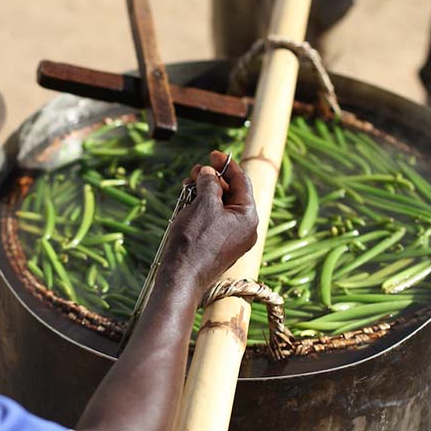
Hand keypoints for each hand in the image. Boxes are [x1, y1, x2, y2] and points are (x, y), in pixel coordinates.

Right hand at [161, 151, 258, 296]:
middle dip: (213, 180)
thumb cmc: (194, 240)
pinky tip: (187, 204)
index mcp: (248, 217)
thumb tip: (210, 173)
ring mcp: (232, 240)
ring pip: (220, 207)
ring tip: (187, 186)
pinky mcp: (218, 247)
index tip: (212, 154)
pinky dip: (201, 209)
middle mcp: (245, 229)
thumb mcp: (204, 204)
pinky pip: (213, 221)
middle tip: (195, 171)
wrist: (181, 277)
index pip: (242, 181)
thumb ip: (210, 182)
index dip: (226, 164)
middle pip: (231, 193)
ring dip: (204, 193)